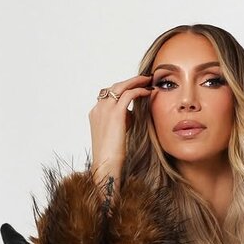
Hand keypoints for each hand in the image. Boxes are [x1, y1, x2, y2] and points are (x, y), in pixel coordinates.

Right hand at [88, 74, 154, 193]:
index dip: (122, 89)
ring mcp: (105, 109)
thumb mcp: (115, 134)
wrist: (106, 165)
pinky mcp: (115, 113)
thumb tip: (131, 114)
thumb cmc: (111, 155)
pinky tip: (148, 92)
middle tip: (144, 79)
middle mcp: (98, 108)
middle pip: (114, 86)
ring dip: (135, 82)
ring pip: (121, 86)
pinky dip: (139, 90)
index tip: (134, 88)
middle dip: (130, 81)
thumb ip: (121, 121)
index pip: (108, 94)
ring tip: (148, 81)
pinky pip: (128, 94)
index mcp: (95, 113)